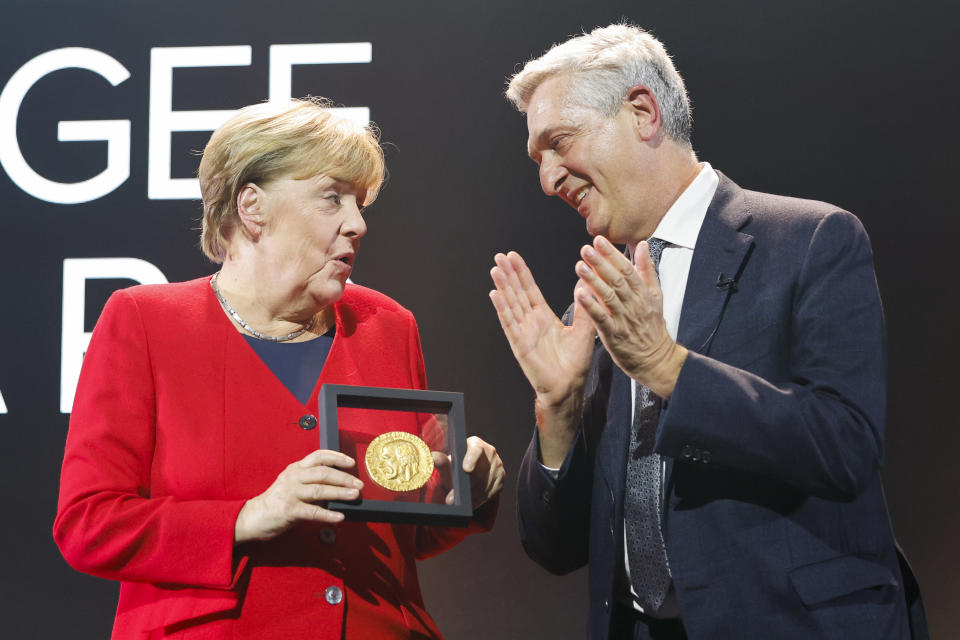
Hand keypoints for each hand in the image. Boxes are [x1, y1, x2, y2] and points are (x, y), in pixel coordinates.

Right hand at [234, 450, 362, 542]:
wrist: (253, 517)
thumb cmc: (276, 501)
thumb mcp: (292, 485)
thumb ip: (311, 483)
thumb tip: (338, 487)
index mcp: (296, 469)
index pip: (319, 456)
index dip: (337, 457)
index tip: (351, 462)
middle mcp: (293, 477)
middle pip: (323, 473)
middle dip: (344, 478)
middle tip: (359, 484)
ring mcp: (290, 493)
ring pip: (320, 490)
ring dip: (340, 493)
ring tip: (354, 496)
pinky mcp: (289, 509)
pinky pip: (313, 511)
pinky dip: (328, 515)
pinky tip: (339, 517)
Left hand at [433, 436, 504, 509]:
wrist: (470, 474)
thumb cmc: (457, 466)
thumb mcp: (449, 463)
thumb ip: (442, 461)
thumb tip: (433, 457)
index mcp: (476, 444)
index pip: (476, 449)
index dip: (472, 458)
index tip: (466, 469)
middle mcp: (490, 453)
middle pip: (480, 472)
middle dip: (466, 488)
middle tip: (450, 499)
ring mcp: (497, 467)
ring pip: (484, 484)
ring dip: (470, 497)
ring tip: (456, 505)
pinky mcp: (500, 480)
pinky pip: (490, 493)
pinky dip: (478, 501)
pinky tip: (468, 506)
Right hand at [489, 251, 594, 405]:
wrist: (569, 386)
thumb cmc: (575, 363)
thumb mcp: (585, 328)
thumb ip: (586, 306)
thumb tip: (587, 283)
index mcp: (543, 318)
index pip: (530, 290)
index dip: (522, 274)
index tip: (514, 257)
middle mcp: (531, 323)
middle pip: (517, 293)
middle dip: (509, 274)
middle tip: (500, 256)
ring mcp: (523, 333)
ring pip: (511, 304)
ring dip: (503, 287)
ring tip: (496, 269)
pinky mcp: (520, 345)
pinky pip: (510, 323)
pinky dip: (502, 308)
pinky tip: (495, 294)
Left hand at [574, 236, 686, 397]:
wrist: (655, 359)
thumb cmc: (652, 328)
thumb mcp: (656, 296)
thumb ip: (647, 270)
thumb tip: (643, 246)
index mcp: (644, 294)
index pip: (627, 270)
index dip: (612, 254)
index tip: (599, 241)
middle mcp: (634, 305)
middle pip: (616, 280)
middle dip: (600, 263)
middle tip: (585, 249)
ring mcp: (624, 320)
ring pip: (608, 297)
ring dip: (593, 280)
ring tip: (580, 266)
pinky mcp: (614, 336)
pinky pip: (601, 319)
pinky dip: (591, 307)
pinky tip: (579, 295)